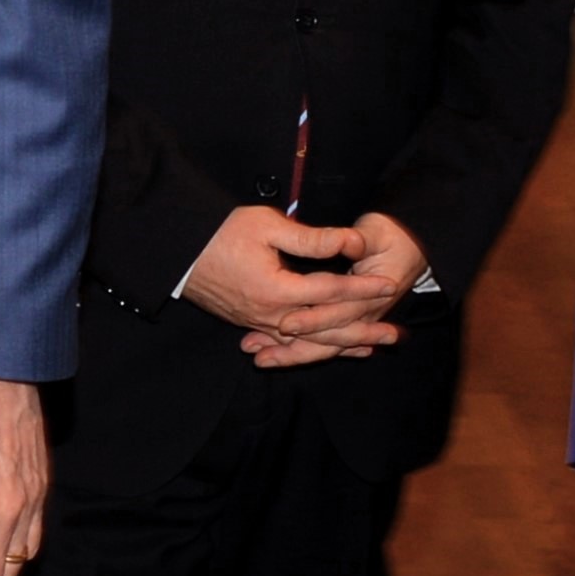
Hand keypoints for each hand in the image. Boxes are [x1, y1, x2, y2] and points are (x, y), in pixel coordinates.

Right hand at [215, 210, 424, 367]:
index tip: (389, 284)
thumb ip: (311, 239)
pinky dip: (314, 348)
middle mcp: (271, 315)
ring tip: (373, 347)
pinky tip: (331, 349)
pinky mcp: (251, 323)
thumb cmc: (220, 233)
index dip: (362, 287)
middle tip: (396, 334)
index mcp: (278, 291)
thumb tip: (350, 242)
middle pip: (326, 329)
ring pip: (309, 342)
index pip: (331, 291)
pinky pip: (290, 344)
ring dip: (343, 345)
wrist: (178, 252)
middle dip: (363, 330)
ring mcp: (259, 323)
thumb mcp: (266, 226)